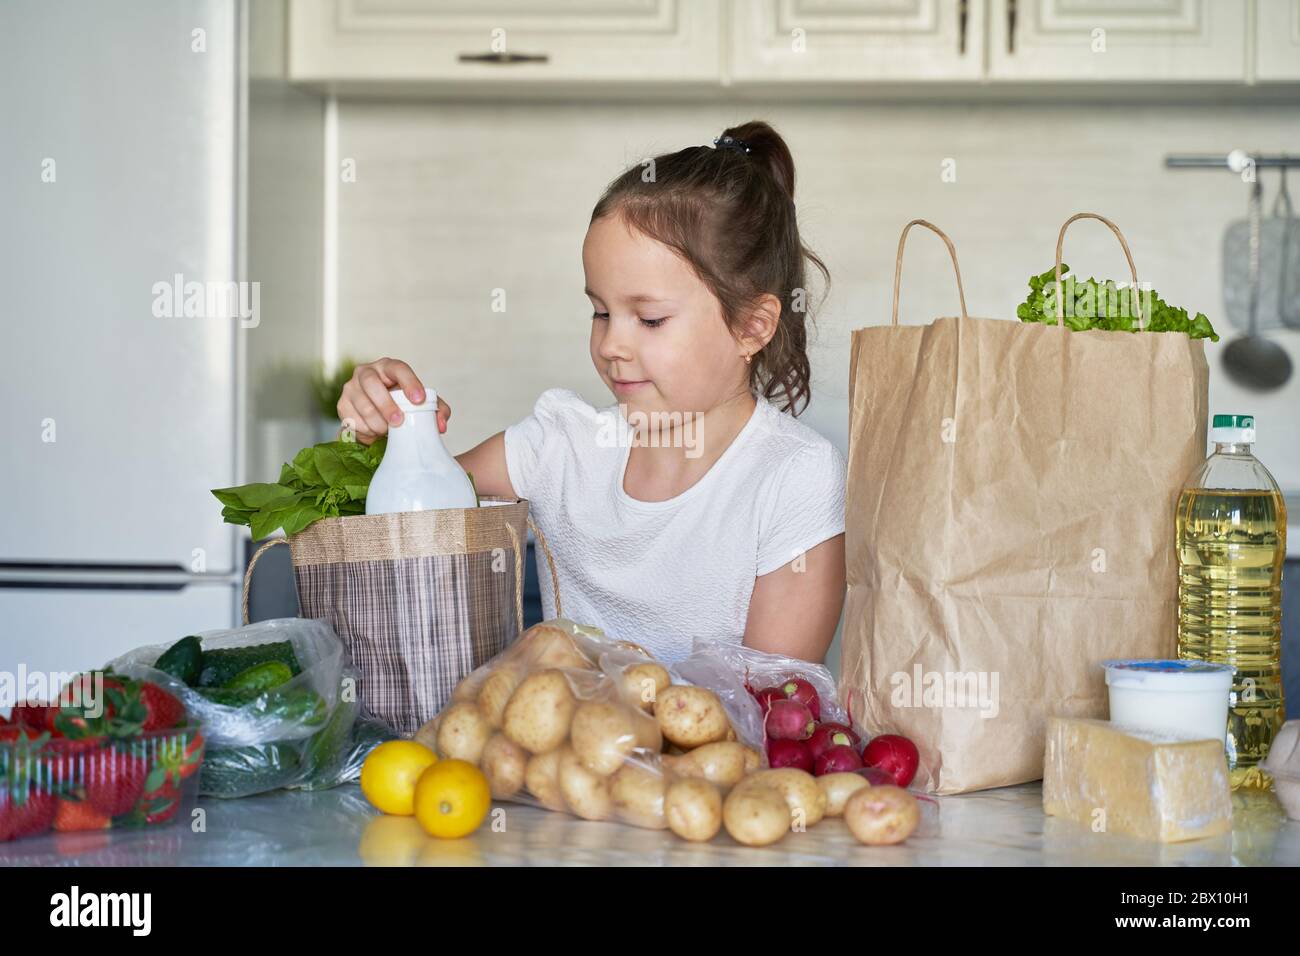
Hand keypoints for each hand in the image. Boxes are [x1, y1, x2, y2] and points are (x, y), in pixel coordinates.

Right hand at [336, 357, 450, 443]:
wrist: (379, 416)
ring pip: (362, 404)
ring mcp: (351, 387)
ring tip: (387, 430)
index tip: (419, 400)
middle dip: (386, 405)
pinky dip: (366, 429)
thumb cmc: (403, 404)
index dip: (409, 383)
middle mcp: (366, 372)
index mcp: (388, 367)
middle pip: (372, 384)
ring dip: (377, 422)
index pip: (398, 368)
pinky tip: (374, 431)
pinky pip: (352, 419)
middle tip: (398, 422)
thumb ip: (437, 411)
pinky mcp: (342, 404)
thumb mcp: (422, 404)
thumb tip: (440, 425)